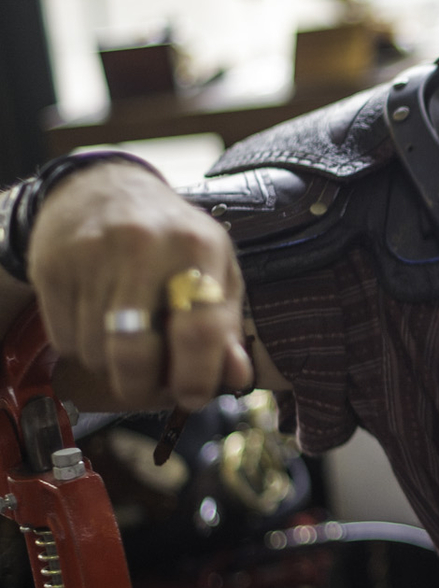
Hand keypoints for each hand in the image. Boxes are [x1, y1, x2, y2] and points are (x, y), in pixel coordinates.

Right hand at [27, 161, 251, 409]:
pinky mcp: (53, 266)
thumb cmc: (172, 241)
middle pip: (136, 351)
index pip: (200, 331)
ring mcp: (93, 255)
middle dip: (143, 388)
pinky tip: (98, 326)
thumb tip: (237, 378)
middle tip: (151, 390)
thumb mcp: (215, 269)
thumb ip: (228, 326)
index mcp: (198, 247)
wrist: (100, 189)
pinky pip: (65, 340)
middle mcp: (145, 246)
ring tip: (128, 344)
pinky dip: (83, 350)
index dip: (197, 377)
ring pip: (97, 353)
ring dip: (113, 368)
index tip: (193, 398)